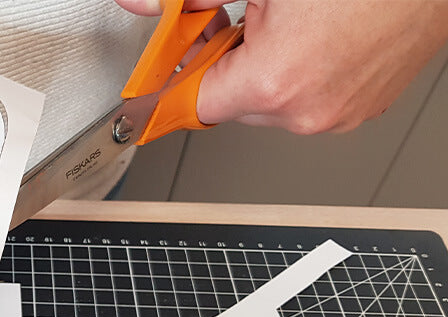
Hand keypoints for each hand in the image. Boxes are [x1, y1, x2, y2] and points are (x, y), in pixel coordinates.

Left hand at [116, 0, 447, 133]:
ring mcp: (341, 114)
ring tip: (285, 22)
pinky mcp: (365, 107)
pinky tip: (312, 35)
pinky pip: (310, 99)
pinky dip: (300, 73)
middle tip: (232, 23)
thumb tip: (144, 4)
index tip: (164, 74)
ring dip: (263, 68)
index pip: (194, 103)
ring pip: (271, 102)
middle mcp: (307, 110)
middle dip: (223, 65)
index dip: (177, 79)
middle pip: (231, 103)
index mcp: (274, 82)